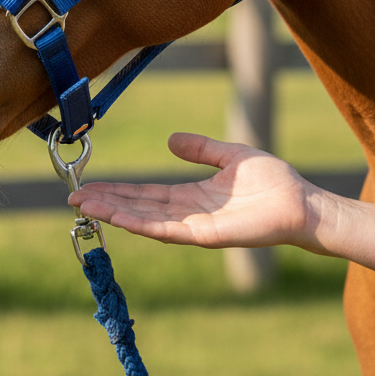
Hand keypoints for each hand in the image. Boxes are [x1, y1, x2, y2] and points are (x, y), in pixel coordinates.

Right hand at [69, 133, 318, 249]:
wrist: (301, 202)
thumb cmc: (272, 182)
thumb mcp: (229, 156)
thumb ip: (201, 149)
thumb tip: (170, 140)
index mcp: (192, 196)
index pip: (146, 194)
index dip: (119, 191)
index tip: (91, 186)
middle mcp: (188, 213)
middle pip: (138, 208)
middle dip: (106, 202)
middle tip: (72, 197)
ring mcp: (195, 226)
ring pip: (146, 220)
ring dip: (115, 213)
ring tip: (85, 206)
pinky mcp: (207, 235)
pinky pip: (168, 229)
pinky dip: (141, 223)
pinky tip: (119, 218)